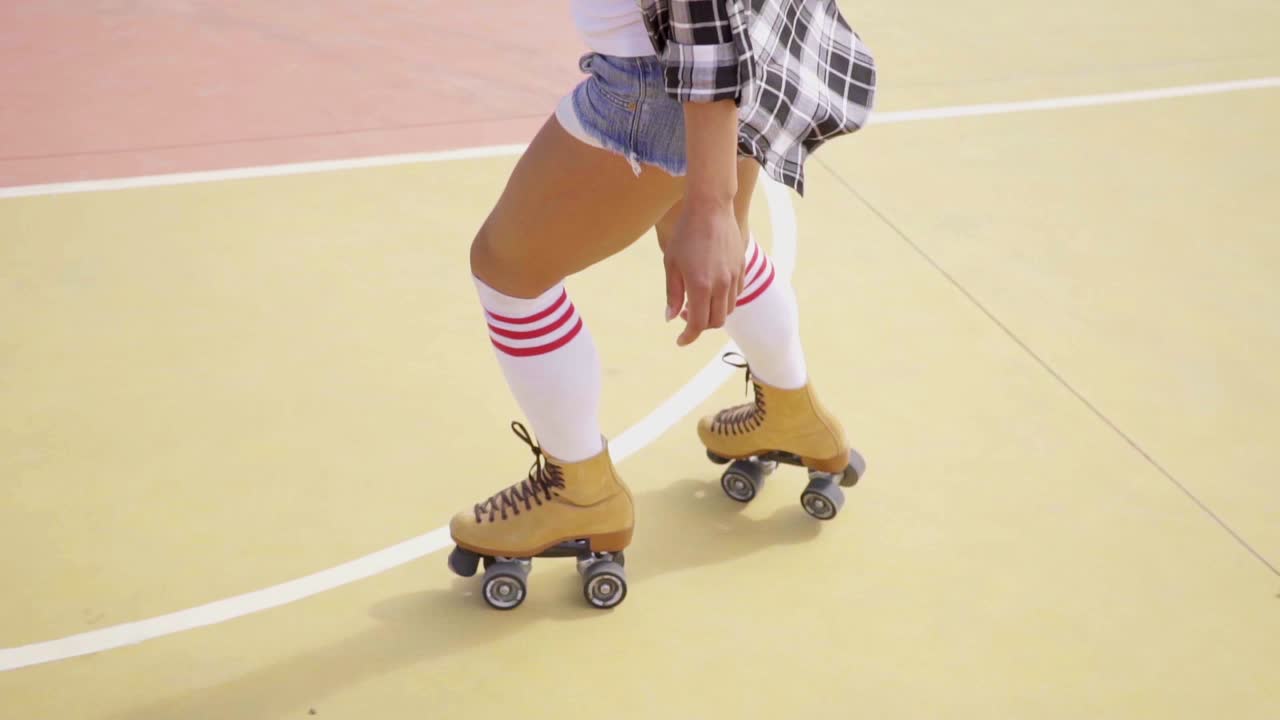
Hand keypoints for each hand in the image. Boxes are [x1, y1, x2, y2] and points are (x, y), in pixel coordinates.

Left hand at [663, 199, 744, 345]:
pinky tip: (711, 289)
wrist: (710, 208)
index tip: (680, 340)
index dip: (688, 336)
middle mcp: (721, 285)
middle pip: (715, 321)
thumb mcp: (671, 264)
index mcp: (700, 286)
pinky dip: (724, 300)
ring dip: (713, 313)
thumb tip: (671, 317)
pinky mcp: (741, 268)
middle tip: (685, 314)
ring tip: (697, 301)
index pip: (698, 324)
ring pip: (728, 310)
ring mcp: (734, 277)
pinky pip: (736, 294)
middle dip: (700, 325)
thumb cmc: (686, 233)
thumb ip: (672, 293)